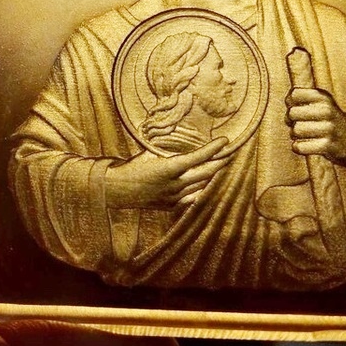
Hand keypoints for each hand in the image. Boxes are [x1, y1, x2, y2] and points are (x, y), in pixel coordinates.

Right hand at [104, 136, 230, 208]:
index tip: (225, 140)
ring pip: (201, 185)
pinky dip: (200, 188)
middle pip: (206, 173)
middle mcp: (175, 184)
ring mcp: (174, 197)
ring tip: (218, 164)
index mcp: (169, 168)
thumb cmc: (131, 167)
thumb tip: (182, 143)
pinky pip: (192, 197)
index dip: (214, 148)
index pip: (199, 157)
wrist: (116, 190)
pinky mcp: (170, 205)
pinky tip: (203, 182)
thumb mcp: (149, 153)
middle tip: (229, 152)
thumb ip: (168, 152)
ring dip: (211, 174)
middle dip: (220, 161)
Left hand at [286, 87, 345, 168]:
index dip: (290, 102)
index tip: (296, 107)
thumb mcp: (322, 103)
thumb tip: (287, 102)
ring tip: (303, 135)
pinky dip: (298, 147)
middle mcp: (327, 111)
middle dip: (290, 120)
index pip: (294, 94)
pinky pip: (299, 146)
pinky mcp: (328, 146)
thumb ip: (302, 97)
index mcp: (324, 97)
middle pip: (292, 113)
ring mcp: (329, 128)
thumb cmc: (329, 120)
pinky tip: (305, 145)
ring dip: (294, 135)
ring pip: (295, 130)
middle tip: (298, 123)